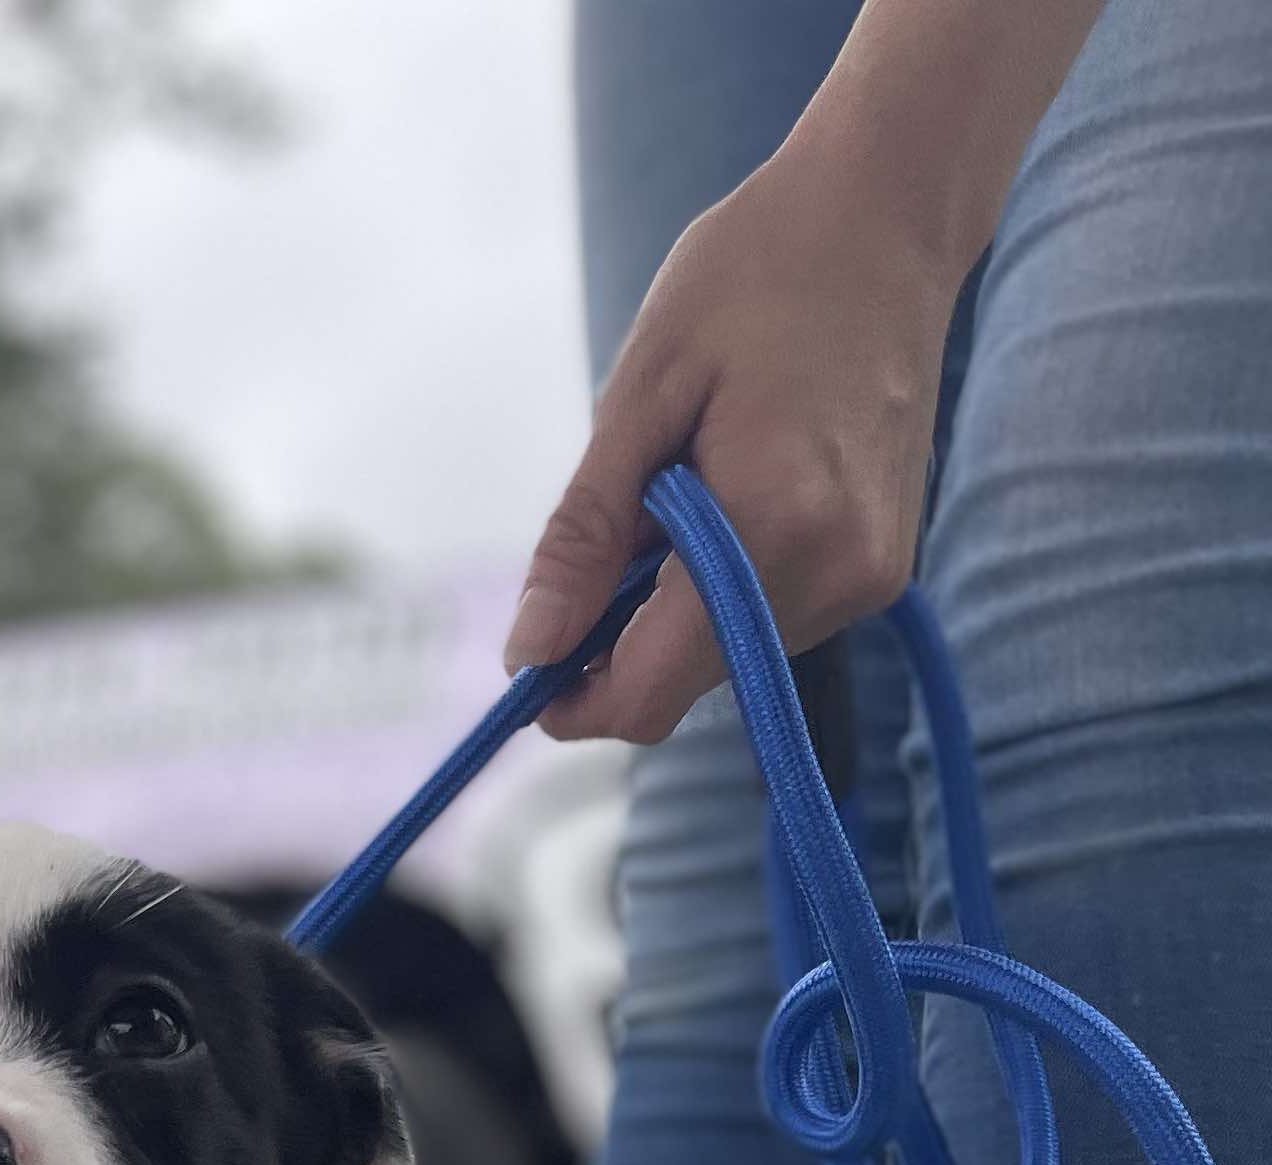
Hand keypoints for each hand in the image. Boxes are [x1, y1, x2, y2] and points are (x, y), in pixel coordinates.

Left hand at [507, 130, 962, 745]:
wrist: (888, 214)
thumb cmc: (755, 274)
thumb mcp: (640, 395)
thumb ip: (584, 539)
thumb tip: (527, 653)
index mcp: (774, 529)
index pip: (649, 692)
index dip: (573, 699)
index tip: (530, 663)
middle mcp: (836, 574)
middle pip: (684, 685)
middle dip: (620, 644)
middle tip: (608, 532)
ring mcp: (871, 577)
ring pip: (727, 658)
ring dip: (674, 607)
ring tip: (688, 485)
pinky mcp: (883, 568)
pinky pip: (770, 620)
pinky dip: (724, 586)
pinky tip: (733, 490)